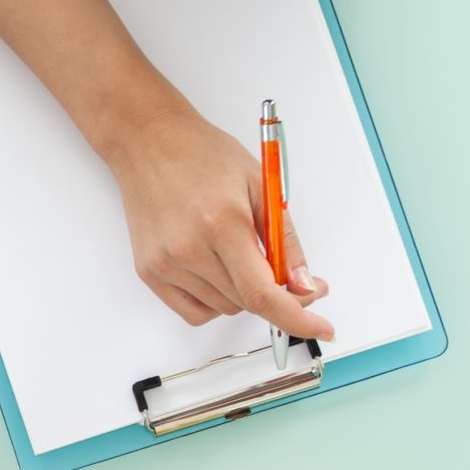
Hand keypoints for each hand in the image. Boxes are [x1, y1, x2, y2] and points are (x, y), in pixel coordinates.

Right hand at [103, 107, 334, 338]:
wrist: (148, 142)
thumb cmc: (204, 155)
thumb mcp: (262, 186)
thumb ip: (287, 242)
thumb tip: (305, 286)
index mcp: (223, 224)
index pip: (263, 294)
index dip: (297, 318)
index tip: (321, 327)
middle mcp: (189, 249)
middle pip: (247, 304)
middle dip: (279, 296)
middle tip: (288, 273)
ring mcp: (166, 264)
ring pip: (224, 309)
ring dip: (244, 295)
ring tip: (238, 253)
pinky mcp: (149, 272)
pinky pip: (194, 312)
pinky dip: (216, 302)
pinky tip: (218, 273)